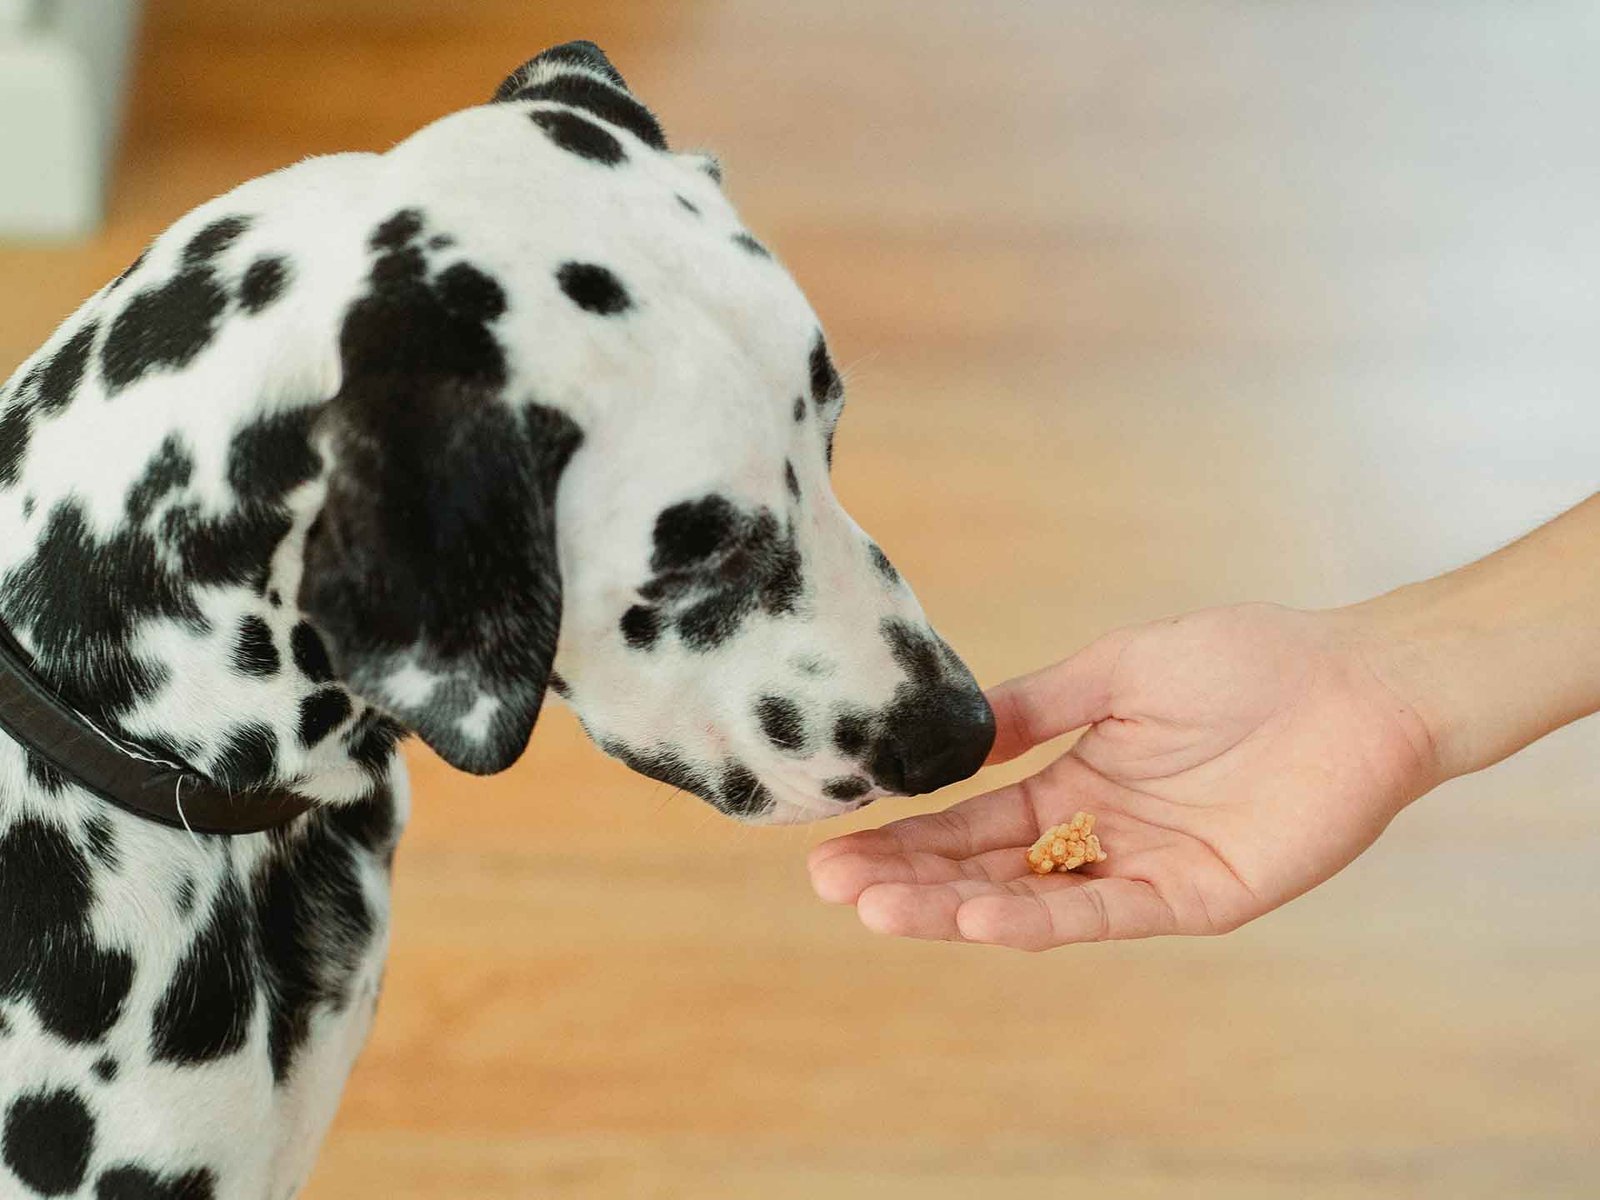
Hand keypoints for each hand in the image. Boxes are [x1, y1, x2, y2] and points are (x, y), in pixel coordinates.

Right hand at [808, 603, 1440, 949]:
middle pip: (985, 869)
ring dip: (955, 910)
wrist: (1355, 681)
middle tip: (831, 887)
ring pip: (1032, 902)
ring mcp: (1143, 870)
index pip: (970, 821)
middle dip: (908, 880)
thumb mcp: (1116, 670)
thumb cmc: (1245, 661)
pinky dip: (1040, 916)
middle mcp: (1097, 835)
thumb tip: (951, 736)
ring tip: (880, 911)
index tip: (833, 845)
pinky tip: (978, 916)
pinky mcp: (1196, 897)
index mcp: (1074, 781)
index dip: (905, 836)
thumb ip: (1035, 708)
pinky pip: (1105, 913)